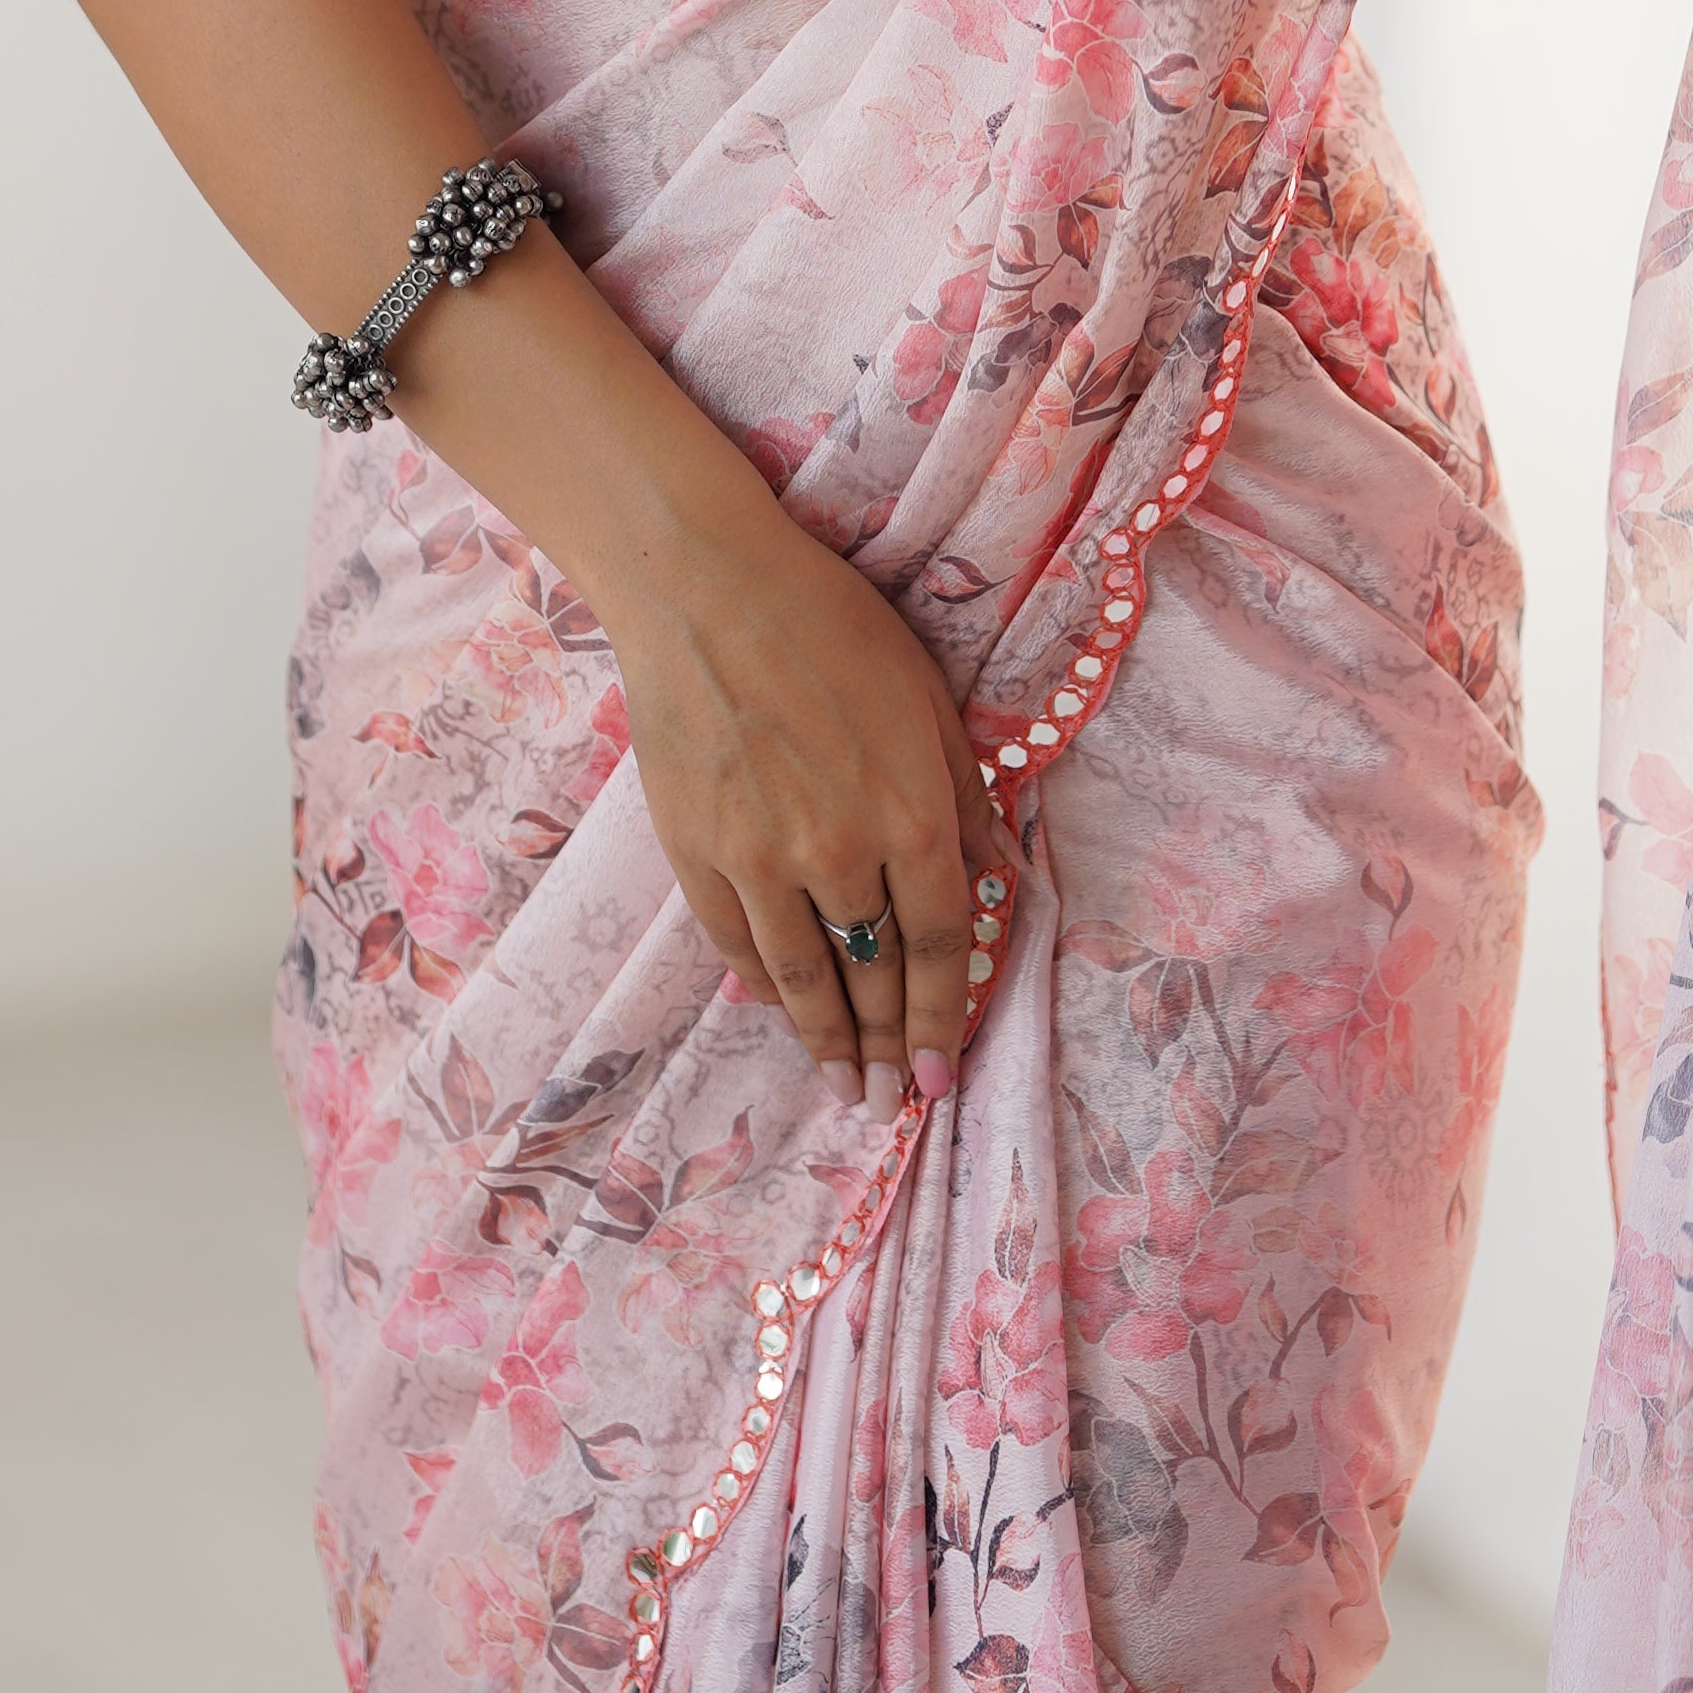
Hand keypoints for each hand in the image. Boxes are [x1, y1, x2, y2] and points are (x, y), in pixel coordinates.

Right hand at [608, 518, 992, 1112]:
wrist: (704, 590)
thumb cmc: (831, 626)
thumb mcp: (928, 698)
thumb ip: (964, 796)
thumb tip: (994, 879)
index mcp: (913, 812)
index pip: (940, 944)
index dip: (943, 1018)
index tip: (940, 1076)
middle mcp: (843, 850)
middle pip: (874, 975)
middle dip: (888, 1048)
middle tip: (892, 1103)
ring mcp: (763, 857)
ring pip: (804, 978)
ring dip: (828, 1043)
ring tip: (842, 1090)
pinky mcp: (698, 851)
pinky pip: (740, 946)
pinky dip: (765, 988)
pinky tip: (782, 1015)